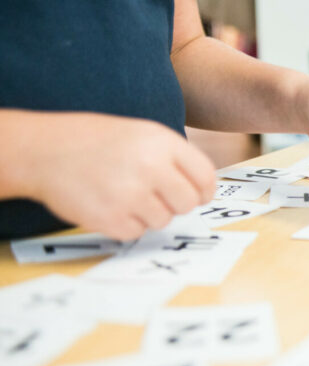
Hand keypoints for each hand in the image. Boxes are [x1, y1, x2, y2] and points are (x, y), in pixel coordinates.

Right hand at [24, 113, 215, 240]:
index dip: (203, 190)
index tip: (197, 194)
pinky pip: (138, 232)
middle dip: (176, 203)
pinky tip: (111, 204)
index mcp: (162, 142)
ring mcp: (130, 194)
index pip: (205, 177)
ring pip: (164, 220)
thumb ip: (176, 157)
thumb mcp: (143, 134)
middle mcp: (150, 167)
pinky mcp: (111, 218)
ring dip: (149, 213)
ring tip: (125, 194)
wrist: (46, 150)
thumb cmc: (98, 142)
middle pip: (188, 203)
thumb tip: (204, 188)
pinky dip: (128, 223)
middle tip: (156, 196)